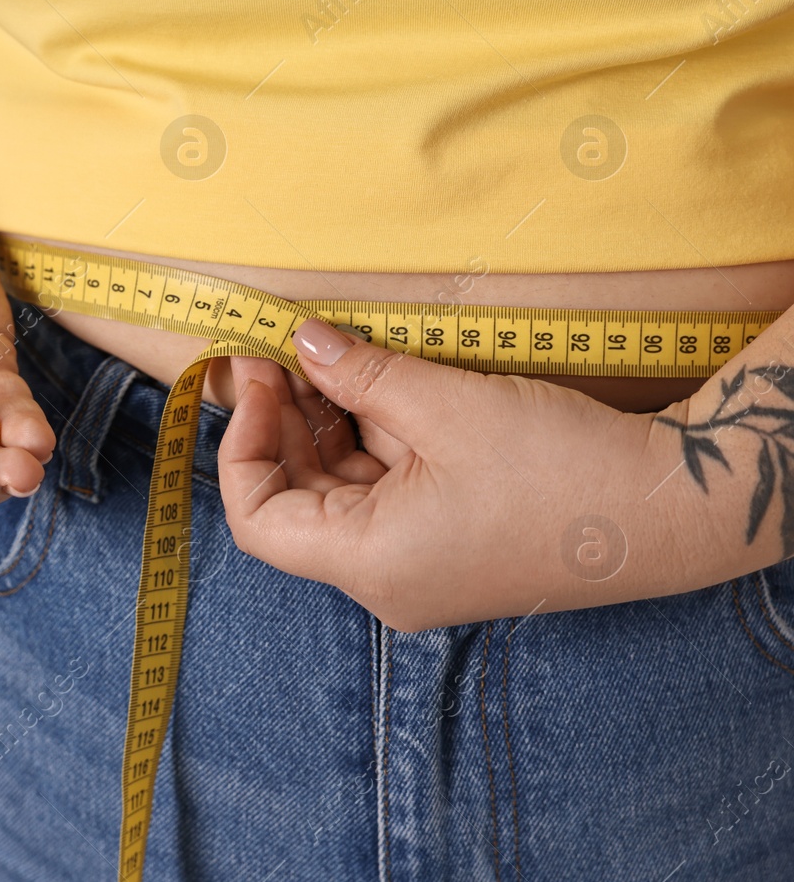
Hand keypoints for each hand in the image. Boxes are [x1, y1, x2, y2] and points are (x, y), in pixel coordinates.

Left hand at [217, 318, 752, 631]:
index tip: (254, 375)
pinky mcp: (450, 538)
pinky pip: (387, 487)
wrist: (675, 508)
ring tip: (325, 350)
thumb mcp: (447, 407)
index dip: (242, 445)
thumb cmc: (564, 469)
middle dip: (284, 419)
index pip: (257, 520)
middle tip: (278, 345)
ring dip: (327, 420)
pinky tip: (374, 378)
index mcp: (370, 565)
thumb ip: (360, 375)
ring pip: (341, 488)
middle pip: (297, 498)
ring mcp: (418, 561)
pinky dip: (372, 434)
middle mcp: (385, 577)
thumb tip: (301, 341)